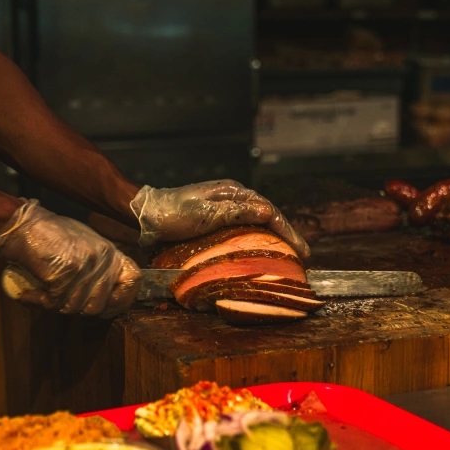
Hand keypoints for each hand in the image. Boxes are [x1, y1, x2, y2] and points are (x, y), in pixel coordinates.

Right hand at [0, 200, 140, 317]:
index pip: (134, 280)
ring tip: (44, 293)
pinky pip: (56, 303)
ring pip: (76, 307)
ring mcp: (85, 266)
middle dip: (78, 309)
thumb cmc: (50, 236)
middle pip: (99, 305)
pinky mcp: (64, 273)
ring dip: (57, 306)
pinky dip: (40, 302)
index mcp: (110, 252)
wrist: (24, 225)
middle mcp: (102, 258)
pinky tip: (32, 293)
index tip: (107, 308)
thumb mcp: (86, 247)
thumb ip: (99, 269)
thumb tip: (105, 299)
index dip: (122, 300)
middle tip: (61, 301)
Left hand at [130, 180, 310, 258]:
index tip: (302, 250)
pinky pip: (243, 231)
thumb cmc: (173, 214)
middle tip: (304, 256)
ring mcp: (224, 210)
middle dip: (287, 236)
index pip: (269, 211)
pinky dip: (257, 241)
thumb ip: (236, 211)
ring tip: (289, 256)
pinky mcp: (216, 221)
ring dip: (274, 239)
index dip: (288, 231)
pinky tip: (263, 253)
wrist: (145, 215)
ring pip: (257, 224)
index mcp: (233, 193)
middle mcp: (232, 199)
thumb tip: (268, 211)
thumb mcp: (204, 213)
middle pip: (267, 217)